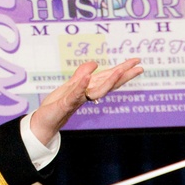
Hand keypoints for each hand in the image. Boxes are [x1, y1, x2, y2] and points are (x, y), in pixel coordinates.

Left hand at [29, 58, 143, 144]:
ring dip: (109, 81)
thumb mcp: (70, 85)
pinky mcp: (66, 103)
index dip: (123, 70)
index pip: (109, 78)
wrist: (44, 122)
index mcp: (89, 89)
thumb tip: (95, 64)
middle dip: (124, 76)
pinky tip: (87, 77)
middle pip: (109, 84)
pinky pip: (75, 94)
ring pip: (97, 91)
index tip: (137, 62)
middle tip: (140, 68)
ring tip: (120, 70)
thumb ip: (82, 74)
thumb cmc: (57, 105)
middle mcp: (87, 95)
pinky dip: (82, 86)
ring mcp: (78, 99)